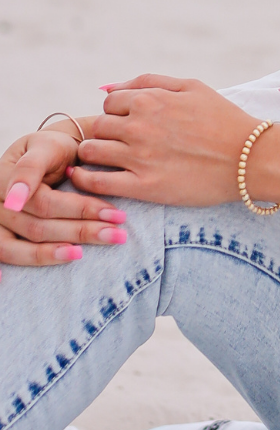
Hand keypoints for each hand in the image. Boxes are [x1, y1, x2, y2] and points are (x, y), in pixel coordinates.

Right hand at [0, 129, 127, 266]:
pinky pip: (5, 256)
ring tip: (89, 252)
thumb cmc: (49, 149)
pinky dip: (13, 268)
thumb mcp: (45, 147)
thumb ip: (31, 168)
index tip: (115, 215)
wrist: (46, 153)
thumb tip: (15, 200)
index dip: (79, 210)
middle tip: (118, 233)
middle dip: (80, 231)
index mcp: (4, 179)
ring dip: (57, 254)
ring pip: (24, 247)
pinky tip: (12, 282)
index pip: (44, 203)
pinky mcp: (2, 237)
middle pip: (37, 228)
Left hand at [69, 75, 257, 206]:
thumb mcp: (192, 87)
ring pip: (91, 152)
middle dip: (106, 134)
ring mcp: (139, 157)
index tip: (130, 126)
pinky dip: (87, 180)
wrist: (251, 159)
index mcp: (150, 100)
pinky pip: (98, 182)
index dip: (117, 114)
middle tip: (121, 145)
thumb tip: (107, 88)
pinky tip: (91, 180)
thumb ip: (148, 81)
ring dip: (94, 156)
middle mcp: (139, 126)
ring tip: (109, 163)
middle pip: (97, 126)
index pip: (109, 103)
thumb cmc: (225, 120)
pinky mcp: (144, 187)